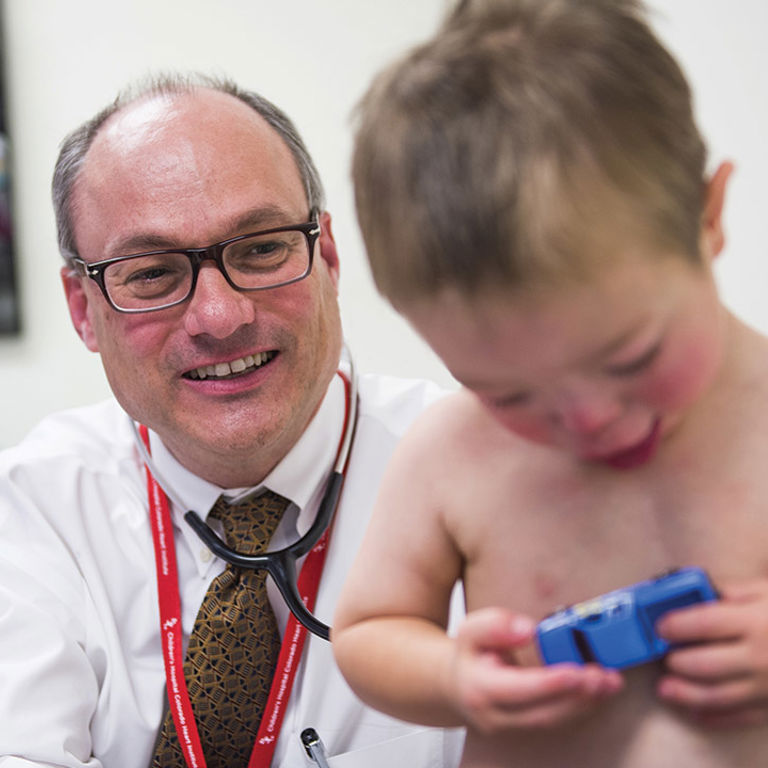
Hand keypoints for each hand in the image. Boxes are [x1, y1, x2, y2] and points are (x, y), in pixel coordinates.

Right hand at [450, 607, 622, 732]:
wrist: (457, 685)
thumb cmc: (469, 654)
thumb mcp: (470, 629)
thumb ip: (495, 625)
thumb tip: (527, 628)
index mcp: (480, 689)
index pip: (517, 689)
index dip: (548, 683)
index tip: (575, 672)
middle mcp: (497, 715)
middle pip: (542, 712)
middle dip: (577, 697)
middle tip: (603, 678)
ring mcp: (513, 727)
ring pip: (554, 720)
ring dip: (586, 703)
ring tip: (610, 682)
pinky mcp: (528, 728)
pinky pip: (558, 720)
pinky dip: (581, 706)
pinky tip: (599, 690)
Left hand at [656, 578, 767, 726]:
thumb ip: (734, 591)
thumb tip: (697, 590)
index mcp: (755, 622)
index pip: (704, 623)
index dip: (676, 625)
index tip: (660, 627)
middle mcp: (760, 657)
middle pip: (705, 664)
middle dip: (677, 662)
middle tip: (663, 658)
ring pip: (718, 696)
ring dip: (686, 694)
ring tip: (665, 689)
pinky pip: (741, 717)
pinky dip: (715, 717)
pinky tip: (696, 712)